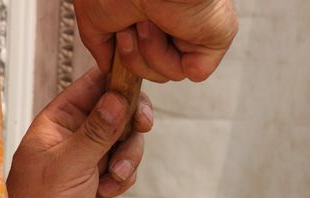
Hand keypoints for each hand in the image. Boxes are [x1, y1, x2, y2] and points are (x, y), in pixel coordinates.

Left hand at [7, 68, 152, 197]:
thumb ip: (95, 132)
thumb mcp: (67, 165)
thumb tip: (117, 99)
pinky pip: (128, 164)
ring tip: (113, 178)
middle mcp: (77, 132)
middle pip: (118, 109)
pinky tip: (108, 190)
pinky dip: (124, 176)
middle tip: (142, 126)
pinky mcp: (105, 174)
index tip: (136, 90)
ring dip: (128, 157)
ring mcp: (93, 153)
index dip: (117, 82)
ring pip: (127, 138)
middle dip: (130, 122)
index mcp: (59, 120)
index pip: (92, 85)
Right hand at [74, 0, 237, 81]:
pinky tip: (164, 31)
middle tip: (128, 28)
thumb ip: (100, 44)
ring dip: (149, 52)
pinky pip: (190, 72)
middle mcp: (175, 20)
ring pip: (169, 73)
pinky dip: (170, 59)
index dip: (126, 54)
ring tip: (146, 22)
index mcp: (153, 12)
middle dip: (133, 55)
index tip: (116, 35)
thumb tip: (108, 65)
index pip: (141, 54)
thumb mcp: (94, 18)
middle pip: (152, 69)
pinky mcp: (215, 37)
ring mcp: (196, 29)